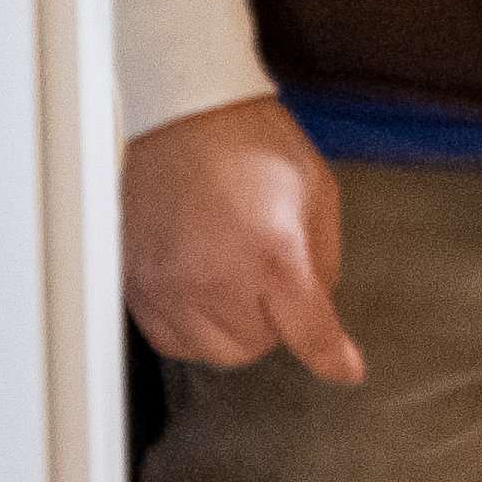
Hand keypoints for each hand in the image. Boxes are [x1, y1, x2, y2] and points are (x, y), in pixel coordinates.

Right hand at [123, 99, 365, 382]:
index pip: (308, 334)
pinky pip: (171, 340)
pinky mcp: (137, 284)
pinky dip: (191, 326)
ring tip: (232, 279)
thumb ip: (323, 263)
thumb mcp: (317, 193)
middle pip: (256, 348)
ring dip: (231, 327)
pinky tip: (200, 288)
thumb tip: (320, 312)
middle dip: (273, 322)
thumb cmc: (251, 142)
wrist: (185, 113)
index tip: (344, 368)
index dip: (332, 357)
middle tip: (269, 278)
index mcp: (273, 252)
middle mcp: (216, 276)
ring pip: (212, 352)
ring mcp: (170, 284)